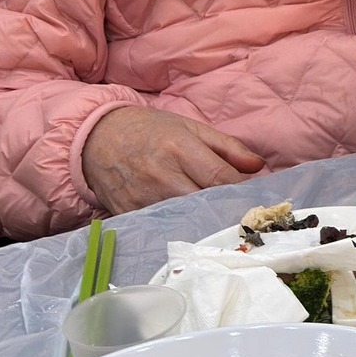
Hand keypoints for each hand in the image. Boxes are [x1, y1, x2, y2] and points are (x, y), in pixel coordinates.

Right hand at [81, 106, 264, 213]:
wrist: (97, 137)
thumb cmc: (150, 130)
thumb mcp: (190, 127)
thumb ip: (227, 147)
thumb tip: (258, 166)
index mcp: (179, 148)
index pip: (220, 177)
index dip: (240, 191)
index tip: (253, 197)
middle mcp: (161, 175)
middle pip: (205, 203)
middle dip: (225, 209)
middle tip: (240, 214)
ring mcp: (143, 198)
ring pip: (186, 220)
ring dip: (204, 222)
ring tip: (217, 221)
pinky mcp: (129, 214)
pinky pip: (162, 227)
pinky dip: (179, 228)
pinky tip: (190, 227)